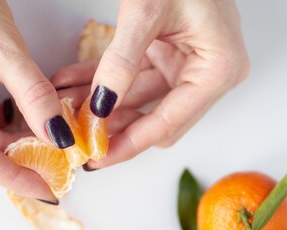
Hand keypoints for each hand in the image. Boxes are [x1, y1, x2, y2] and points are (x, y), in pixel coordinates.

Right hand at [0, 0, 74, 202]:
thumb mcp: (4, 50)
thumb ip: (34, 96)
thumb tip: (61, 137)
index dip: (19, 178)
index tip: (53, 191)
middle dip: (26, 160)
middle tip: (66, 166)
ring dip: (18, 144)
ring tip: (55, 142)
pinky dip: (6, 130)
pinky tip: (31, 126)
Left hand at [51, 0, 249, 169]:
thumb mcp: (147, 11)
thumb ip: (122, 61)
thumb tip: (100, 104)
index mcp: (219, 70)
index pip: (170, 122)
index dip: (131, 143)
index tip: (99, 158)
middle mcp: (210, 73)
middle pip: (158, 118)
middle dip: (115, 127)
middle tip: (79, 138)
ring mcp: (192, 64)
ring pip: (142, 100)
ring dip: (105, 105)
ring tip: (67, 111)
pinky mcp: (174, 55)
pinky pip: (137, 78)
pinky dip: (108, 82)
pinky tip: (76, 87)